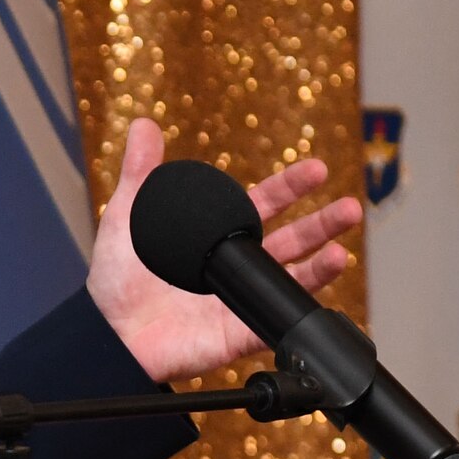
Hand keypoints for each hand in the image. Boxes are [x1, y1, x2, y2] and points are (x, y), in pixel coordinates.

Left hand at [85, 119, 361, 383]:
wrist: (108, 332)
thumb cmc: (117, 281)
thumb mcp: (128, 217)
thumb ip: (141, 173)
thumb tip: (144, 126)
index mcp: (216, 236)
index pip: (263, 205)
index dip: (291, 187)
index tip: (317, 170)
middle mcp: (235, 267)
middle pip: (290, 241)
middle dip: (322, 224)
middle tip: (350, 209)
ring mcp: (239, 299)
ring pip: (289, 281)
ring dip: (319, 268)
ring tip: (342, 252)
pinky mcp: (235, 333)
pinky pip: (271, 321)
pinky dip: (294, 311)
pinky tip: (314, 297)